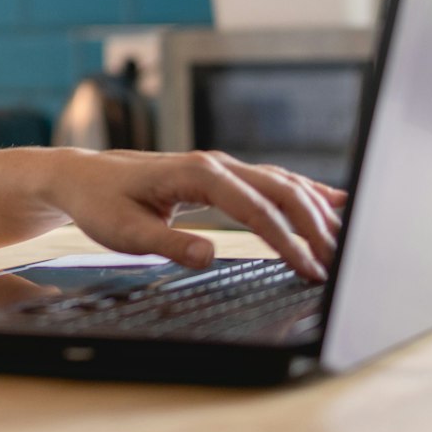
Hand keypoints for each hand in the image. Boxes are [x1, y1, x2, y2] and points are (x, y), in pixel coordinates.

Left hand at [44, 150, 345, 281]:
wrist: (83, 177)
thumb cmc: (102, 203)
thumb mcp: (125, 232)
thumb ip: (168, 243)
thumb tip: (208, 255)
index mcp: (197, 174)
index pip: (254, 206)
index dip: (286, 238)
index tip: (309, 267)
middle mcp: (216, 165)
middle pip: (280, 190)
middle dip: (314, 225)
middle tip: (341, 262)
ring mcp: (222, 167)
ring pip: (282, 183)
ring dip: (316, 209)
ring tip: (347, 240)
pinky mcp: (222, 176)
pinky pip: (272, 182)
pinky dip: (306, 192)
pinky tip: (334, 202)